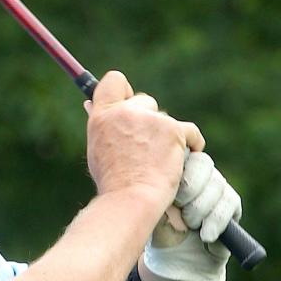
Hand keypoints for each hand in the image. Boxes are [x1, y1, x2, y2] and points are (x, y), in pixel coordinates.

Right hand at [86, 71, 204, 210]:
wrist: (131, 199)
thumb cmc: (113, 181)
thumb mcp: (97, 149)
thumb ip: (102, 125)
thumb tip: (91, 104)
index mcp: (102, 115)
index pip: (114, 81)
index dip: (124, 91)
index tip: (129, 103)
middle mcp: (125, 112)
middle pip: (144, 101)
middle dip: (148, 120)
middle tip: (146, 147)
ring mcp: (151, 119)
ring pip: (165, 119)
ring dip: (166, 136)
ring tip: (157, 162)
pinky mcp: (173, 130)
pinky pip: (190, 132)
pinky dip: (190, 144)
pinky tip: (181, 159)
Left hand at [143, 151, 242, 280]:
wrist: (173, 261)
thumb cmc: (158, 231)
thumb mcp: (150, 208)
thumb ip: (154, 189)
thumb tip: (156, 171)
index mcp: (178, 170)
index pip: (185, 154)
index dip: (180, 170)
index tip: (169, 192)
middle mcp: (200, 176)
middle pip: (204, 165)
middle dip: (191, 188)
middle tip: (178, 207)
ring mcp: (217, 190)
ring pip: (218, 185)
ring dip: (201, 208)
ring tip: (189, 224)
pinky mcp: (231, 207)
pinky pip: (230, 204)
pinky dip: (216, 221)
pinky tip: (205, 235)